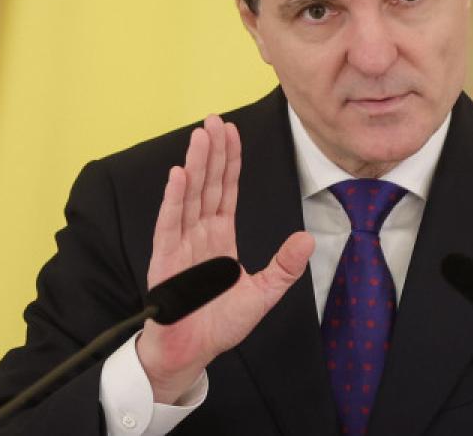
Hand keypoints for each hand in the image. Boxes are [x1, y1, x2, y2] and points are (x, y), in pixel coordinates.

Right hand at [137, 114, 314, 402]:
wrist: (191, 353)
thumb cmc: (219, 324)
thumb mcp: (263, 294)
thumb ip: (284, 266)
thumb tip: (308, 239)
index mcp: (220, 237)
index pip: (226, 190)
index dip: (230, 161)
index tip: (231, 132)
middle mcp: (199, 234)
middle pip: (207, 184)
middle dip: (212, 152)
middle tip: (214, 120)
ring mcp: (180, 243)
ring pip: (189, 195)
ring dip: (195, 165)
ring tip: (200, 136)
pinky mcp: (164, 259)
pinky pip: (170, 223)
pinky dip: (174, 199)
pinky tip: (179, 174)